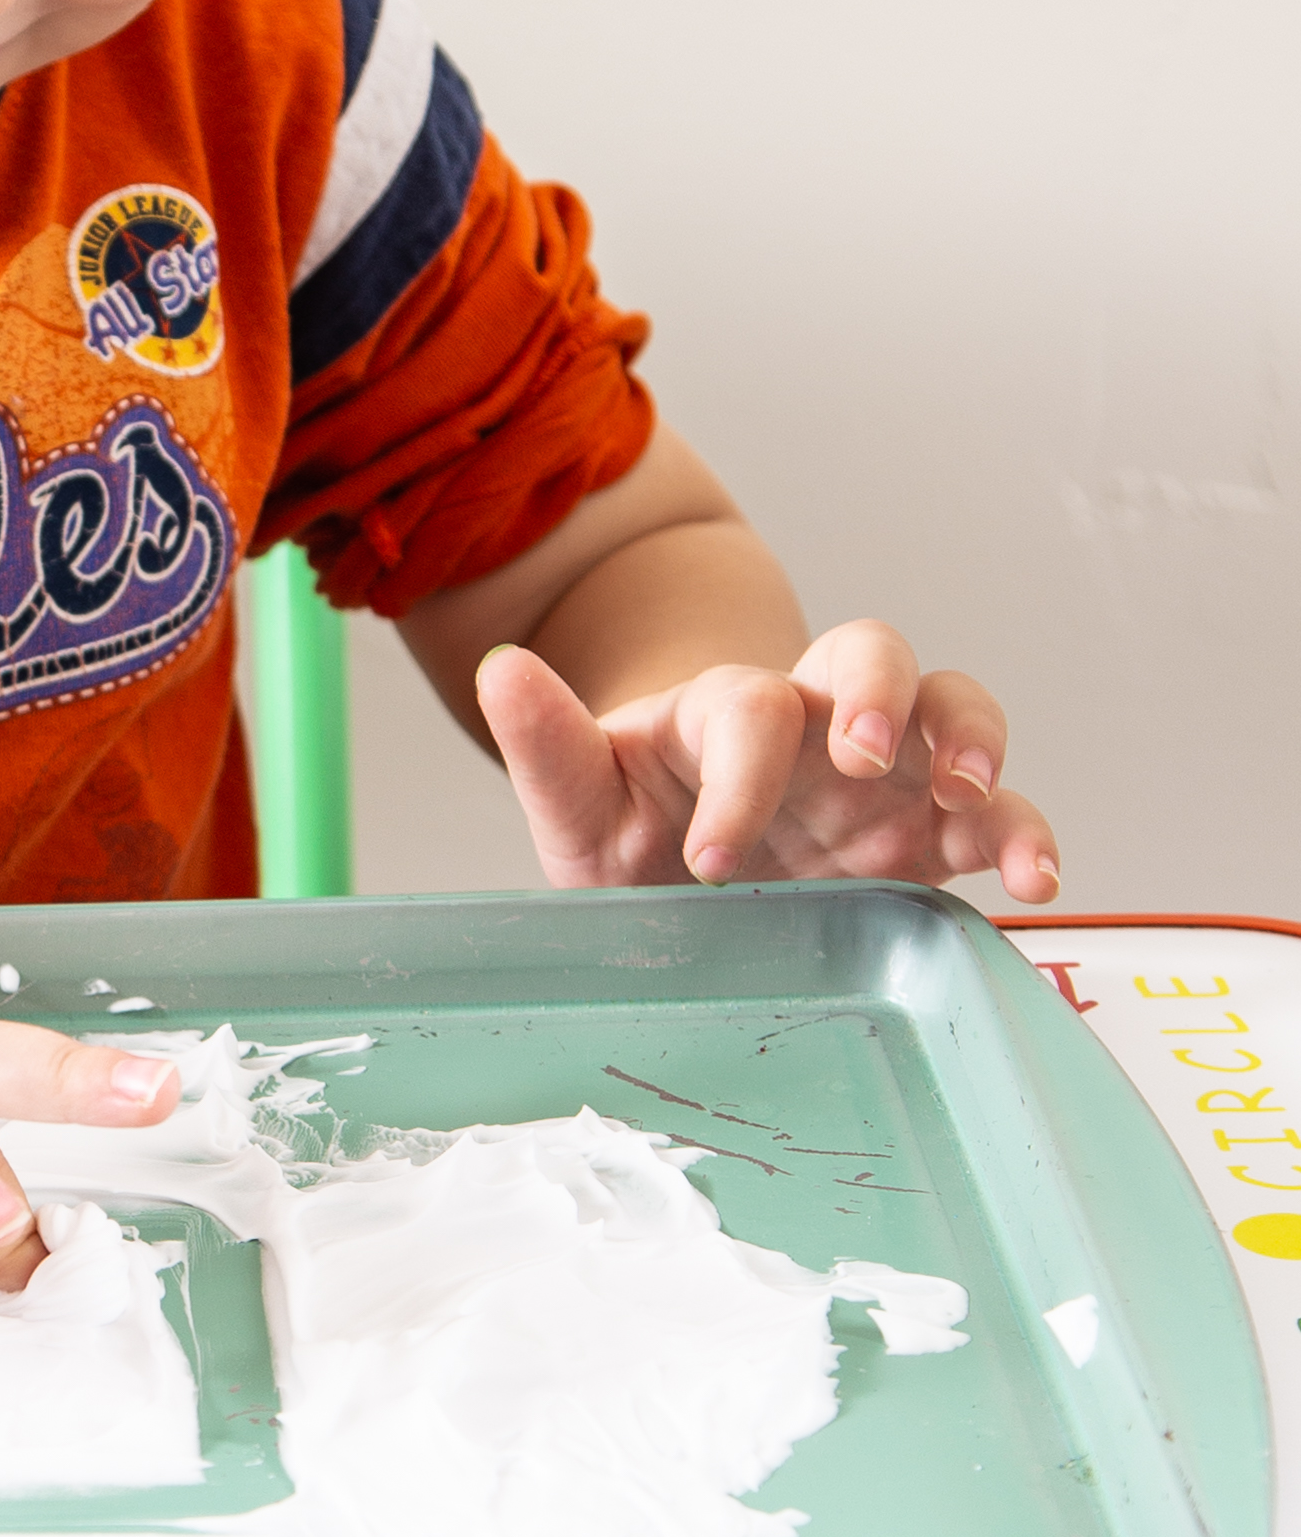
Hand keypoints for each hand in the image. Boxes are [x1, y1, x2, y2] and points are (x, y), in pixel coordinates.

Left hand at [477, 623, 1057, 904]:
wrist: (676, 883)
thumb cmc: (633, 830)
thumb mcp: (580, 804)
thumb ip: (548, 745)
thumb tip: (500, 667)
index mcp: (726, 714)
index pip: (748, 707)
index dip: (742, 773)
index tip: (711, 860)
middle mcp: (816, 725)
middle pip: (870, 653)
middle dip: (881, 693)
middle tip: (868, 755)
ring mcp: (883, 775)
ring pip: (953, 708)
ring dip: (973, 739)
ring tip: (971, 793)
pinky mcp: (930, 834)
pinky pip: (999, 814)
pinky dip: (1027, 834)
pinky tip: (1035, 882)